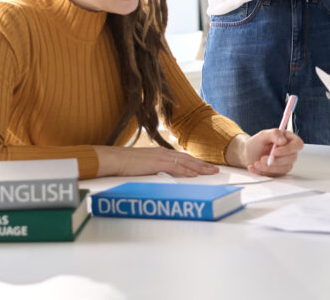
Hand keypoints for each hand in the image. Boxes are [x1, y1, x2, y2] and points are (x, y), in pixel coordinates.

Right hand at [94, 145, 219, 177]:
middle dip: (203, 165)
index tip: (205, 167)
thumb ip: (154, 169)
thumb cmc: (125, 164)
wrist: (114, 159)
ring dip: (200, 168)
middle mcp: (164, 153)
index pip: (183, 158)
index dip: (195, 163)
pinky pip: (175, 167)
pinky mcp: (157, 163)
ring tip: (211, 172)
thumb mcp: (143, 166)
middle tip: (216, 169)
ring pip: (185, 162)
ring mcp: (161, 157)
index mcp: (161, 153)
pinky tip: (195, 174)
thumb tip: (161, 177)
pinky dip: (187, 171)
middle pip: (188, 159)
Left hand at [232, 129, 303, 176]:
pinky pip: (275, 174)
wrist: (248, 154)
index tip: (275, 152)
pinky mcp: (279, 172)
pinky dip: (263, 172)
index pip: (297, 144)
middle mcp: (290, 152)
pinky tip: (254, 167)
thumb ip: (274, 134)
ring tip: (256, 163)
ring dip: (269, 167)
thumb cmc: (257, 143)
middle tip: (262, 159)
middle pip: (292, 158)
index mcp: (289, 139)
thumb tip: (283, 141)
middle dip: (276, 160)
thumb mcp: (263, 135)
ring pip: (284, 168)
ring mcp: (285, 163)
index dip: (288, 149)